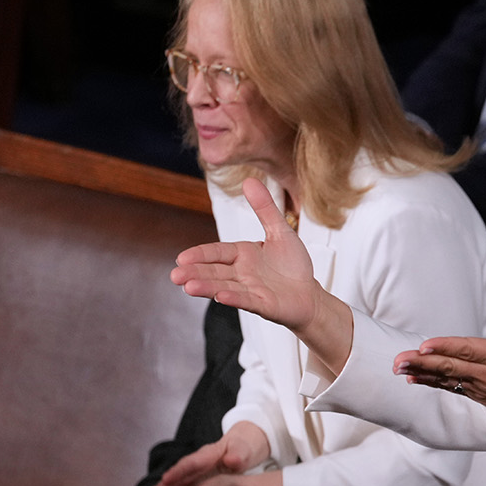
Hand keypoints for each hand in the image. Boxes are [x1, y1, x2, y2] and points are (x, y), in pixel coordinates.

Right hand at [140, 423, 271, 485]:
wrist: (242, 444)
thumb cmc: (243, 447)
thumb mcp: (243, 449)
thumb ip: (238, 455)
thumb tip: (233, 461)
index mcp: (210, 453)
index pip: (193, 463)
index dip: (179, 472)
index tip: (166, 480)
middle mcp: (198, 461)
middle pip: (179, 473)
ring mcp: (195, 470)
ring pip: (175, 482)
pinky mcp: (194, 478)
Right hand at [171, 177, 357, 371]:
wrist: (310, 295)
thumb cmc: (293, 265)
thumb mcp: (280, 231)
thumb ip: (265, 208)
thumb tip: (250, 180)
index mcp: (242, 255)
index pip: (216, 252)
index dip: (200, 254)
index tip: (182, 257)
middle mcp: (242, 273)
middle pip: (214, 272)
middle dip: (194, 273)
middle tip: (175, 276)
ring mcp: (251, 290)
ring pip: (224, 287)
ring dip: (207, 287)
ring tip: (188, 287)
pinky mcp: (263, 305)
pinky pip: (247, 300)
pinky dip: (234, 298)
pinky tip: (220, 296)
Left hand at [395, 300, 485, 481]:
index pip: (470, 351)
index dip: (447, 348)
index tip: (426, 346)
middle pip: (450, 366)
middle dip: (423, 362)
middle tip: (399, 358)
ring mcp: (479, 385)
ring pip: (445, 377)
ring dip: (420, 371)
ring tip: (397, 367)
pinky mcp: (475, 393)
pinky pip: (448, 386)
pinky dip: (430, 382)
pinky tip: (412, 378)